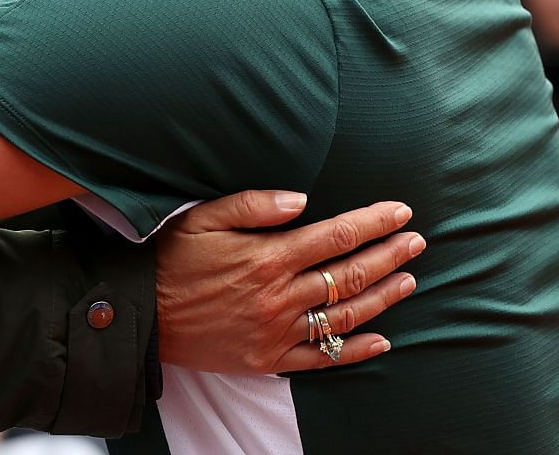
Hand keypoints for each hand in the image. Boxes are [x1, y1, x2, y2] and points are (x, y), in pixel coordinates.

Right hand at [155, 191, 423, 373]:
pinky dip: (355, 351)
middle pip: (349, 275)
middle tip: (416, 242)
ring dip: (382, 298)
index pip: (337, 236)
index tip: (400, 212)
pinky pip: (322, 358)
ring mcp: (277, 332)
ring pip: (344, 316)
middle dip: (388, 255)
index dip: (374, 223)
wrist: (142, 316)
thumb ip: (255, 205)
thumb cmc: (171, 260)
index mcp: (267, 257)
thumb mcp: (204, 218)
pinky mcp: (269, 359)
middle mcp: (279, 296)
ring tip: (409, 280)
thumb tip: (303, 200)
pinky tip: (382, 340)